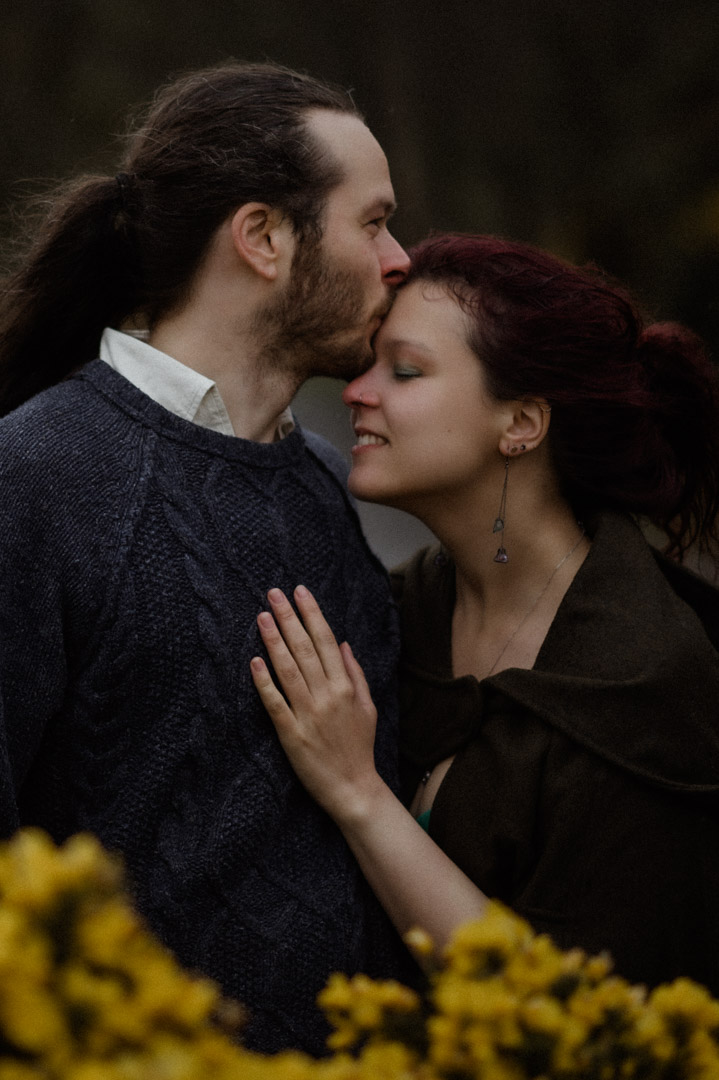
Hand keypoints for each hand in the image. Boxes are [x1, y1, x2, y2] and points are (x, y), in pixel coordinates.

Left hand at [250, 586, 382, 821]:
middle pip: (304, 648)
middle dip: (288, 617)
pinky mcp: (291, 734)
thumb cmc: (360, 747)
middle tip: (273, 593)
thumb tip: (343, 644)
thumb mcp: (367, 707)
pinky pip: (274, 703)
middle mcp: (327, 695)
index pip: (325, 640)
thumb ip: (355, 674)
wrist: (354, 788)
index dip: (311, 613)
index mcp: (345, 687)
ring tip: (261, 616)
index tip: (299, 591)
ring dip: (274, 640)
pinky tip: (254, 661)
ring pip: (288, 669)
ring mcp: (308, 714)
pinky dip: (264, 681)